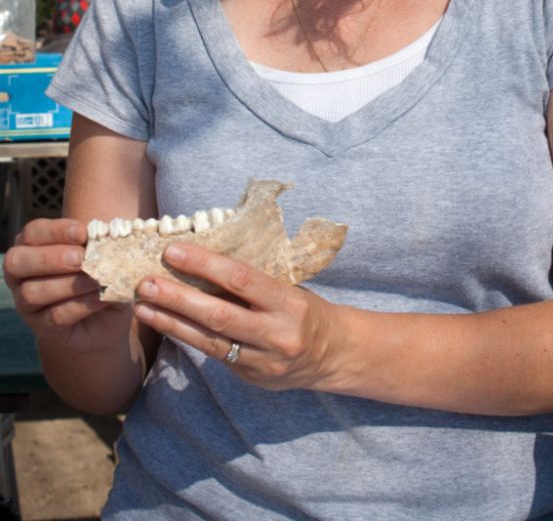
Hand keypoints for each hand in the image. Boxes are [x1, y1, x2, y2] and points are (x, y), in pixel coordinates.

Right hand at [3, 218, 132, 353]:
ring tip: (96, 280)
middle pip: (17, 262)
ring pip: (32, 292)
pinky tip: (101, 297)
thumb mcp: (102, 257)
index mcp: (32, 247)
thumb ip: (99, 246)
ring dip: (69, 284)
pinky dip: (81, 305)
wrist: (104, 318)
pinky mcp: (42, 328)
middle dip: (50, 258)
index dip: (55, 231)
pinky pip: (54, 316)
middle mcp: (21, 275)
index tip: (83, 233)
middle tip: (80, 258)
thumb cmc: (99, 275)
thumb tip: (109, 238)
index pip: (32, 233)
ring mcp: (26, 304)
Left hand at [132, 242, 339, 390]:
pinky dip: (187, 337)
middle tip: (146, 283)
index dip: (205, 265)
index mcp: (288, 303)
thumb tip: (200, 261)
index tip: (173, 251)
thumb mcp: (288, 288)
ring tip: (143, 307)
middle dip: (178, 298)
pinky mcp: (250, 377)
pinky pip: (213, 356)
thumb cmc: (303, 308)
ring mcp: (262, 361)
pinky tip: (165, 323)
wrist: (332, 354)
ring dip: (171, 322)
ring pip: (209, 342)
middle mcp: (276, 335)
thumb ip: (251, 282)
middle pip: (219, 316)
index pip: (241, 280)